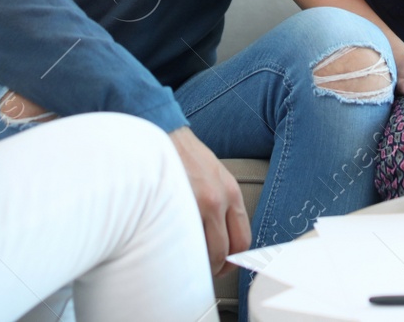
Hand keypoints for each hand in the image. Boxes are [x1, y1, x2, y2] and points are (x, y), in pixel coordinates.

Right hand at [169, 126, 250, 276]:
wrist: (161, 132)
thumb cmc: (183, 155)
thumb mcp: (213, 175)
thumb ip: (220, 203)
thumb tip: (220, 236)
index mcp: (230, 192)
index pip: (242, 239)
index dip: (233, 259)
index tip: (223, 265)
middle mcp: (219, 198)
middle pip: (227, 251)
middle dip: (216, 268)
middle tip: (204, 271)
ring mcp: (198, 202)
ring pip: (205, 251)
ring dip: (197, 263)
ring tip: (186, 263)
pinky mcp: (177, 203)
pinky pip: (183, 240)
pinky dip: (180, 251)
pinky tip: (172, 248)